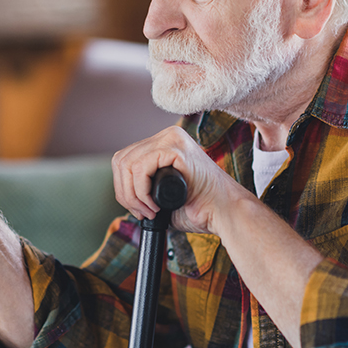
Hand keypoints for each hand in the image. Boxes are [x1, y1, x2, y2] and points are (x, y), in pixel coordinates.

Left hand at [111, 126, 250, 234]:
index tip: (139, 209)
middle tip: (142, 212)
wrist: (225, 213)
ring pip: (128, 164)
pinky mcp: (176, 147)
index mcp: (164, 143)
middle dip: (125, 193)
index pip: (125, 159)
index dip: (124, 188)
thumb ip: (144, 186)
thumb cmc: (200, 207)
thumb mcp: (163, 193)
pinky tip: (156, 205)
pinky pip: (140, 168)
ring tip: (150, 210)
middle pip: (121, 160)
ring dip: (133, 195)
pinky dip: (141, 191)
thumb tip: (122, 190)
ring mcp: (172, 138)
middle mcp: (167, 135)